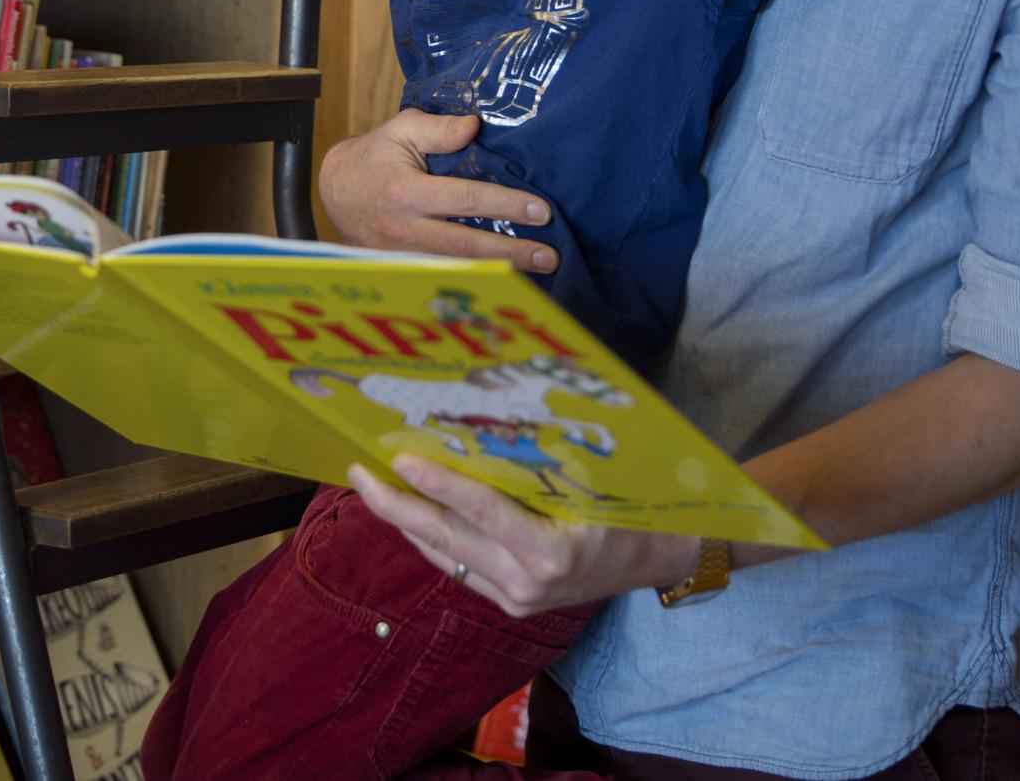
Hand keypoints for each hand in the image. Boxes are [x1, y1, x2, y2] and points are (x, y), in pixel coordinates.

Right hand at [317, 109, 555, 271]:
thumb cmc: (375, 155)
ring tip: (538, 270)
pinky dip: (476, 280)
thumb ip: (438, 128)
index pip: (465, 199)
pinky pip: (444, 276)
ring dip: (500, 272)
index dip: (506, 205)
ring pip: (457, 269)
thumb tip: (474, 126)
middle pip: (466, 247)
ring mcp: (402, 255)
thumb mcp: (401, 130)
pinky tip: (507, 279)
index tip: (542, 211)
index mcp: (406, 192)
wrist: (336, 190)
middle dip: (512, 252)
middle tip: (550, 256)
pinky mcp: (403, 269)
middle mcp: (404, 229)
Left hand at [345, 455, 694, 616]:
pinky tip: (410, 511)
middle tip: (358, 470)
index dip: (438, 483)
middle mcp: (527, 582)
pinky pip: (459, 567)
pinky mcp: (512, 604)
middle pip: (446, 538)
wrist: (661, 557)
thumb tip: (482, 416)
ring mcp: (517, 599)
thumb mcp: (594, 477)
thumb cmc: (631, 504)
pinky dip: (432, 538)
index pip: (481, 511)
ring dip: (405, 520)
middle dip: (395, 504)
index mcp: (551, 550)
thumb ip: (540, 459)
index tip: (400, 457)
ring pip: (444, 555)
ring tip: (372, 483)